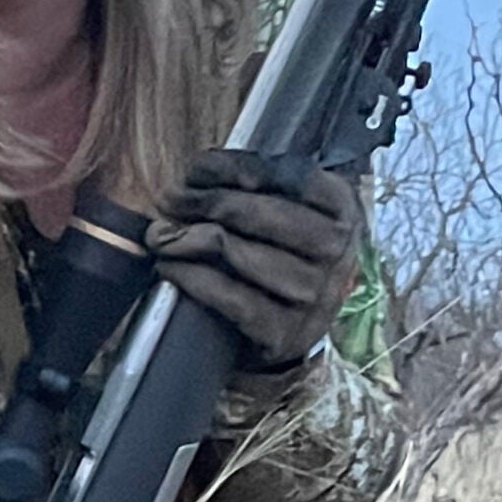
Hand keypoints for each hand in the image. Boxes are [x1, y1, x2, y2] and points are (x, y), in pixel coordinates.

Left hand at [146, 148, 361, 370]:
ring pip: (237, 252)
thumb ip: (258, 186)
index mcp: (342, 208)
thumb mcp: (287, 215)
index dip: (236, 167)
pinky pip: (229, 297)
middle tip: (168, 200)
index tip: (196, 169)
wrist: (292, 333)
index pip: (289, 175)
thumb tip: (199, 170)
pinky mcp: (285, 332)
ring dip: (186, 238)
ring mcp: (313, 294)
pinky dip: (191, 278)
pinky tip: (168, 267)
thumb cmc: (280, 260)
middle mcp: (335, 250)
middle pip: (257, 212)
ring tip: (159, 235)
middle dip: (203, 202)